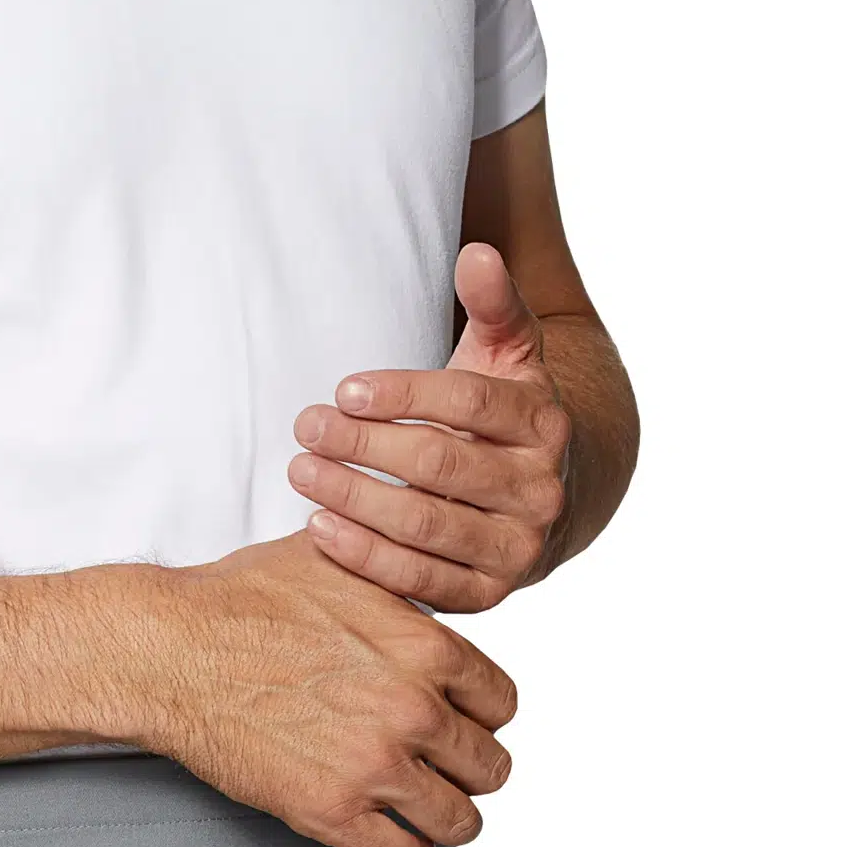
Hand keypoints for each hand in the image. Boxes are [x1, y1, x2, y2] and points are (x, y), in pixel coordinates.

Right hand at [111, 535, 515, 846]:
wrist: (171, 651)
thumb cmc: (240, 598)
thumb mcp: (335, 560)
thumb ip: (393, 576)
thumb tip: (413, 567)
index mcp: (427, 648)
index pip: (502, 704)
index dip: (481, 716)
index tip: (457, 723)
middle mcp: (414, 710)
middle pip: (490, 767)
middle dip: (466, 770)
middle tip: (438, 770)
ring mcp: (376, 767)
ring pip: (460, 822)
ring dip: (445, 820)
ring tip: (422, 812)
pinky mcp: (331, 812)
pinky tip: (395, 845)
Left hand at [288, 241, 572, 614]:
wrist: (541, 496)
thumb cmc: (503, 414)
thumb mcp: (507, 354)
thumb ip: (494, 304)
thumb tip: (478, 252)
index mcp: (545, 423)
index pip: (469, 404)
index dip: (403, 395)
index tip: (343, 389)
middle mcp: (541, 490)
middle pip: (442, 465)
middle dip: (365, 447)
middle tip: (305, 428)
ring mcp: (519, 548)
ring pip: (427, 526)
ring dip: (356, 500)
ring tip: (301, 473)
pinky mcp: (490, 594)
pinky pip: (422, 581)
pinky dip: (366, 559)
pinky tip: (319, 529)